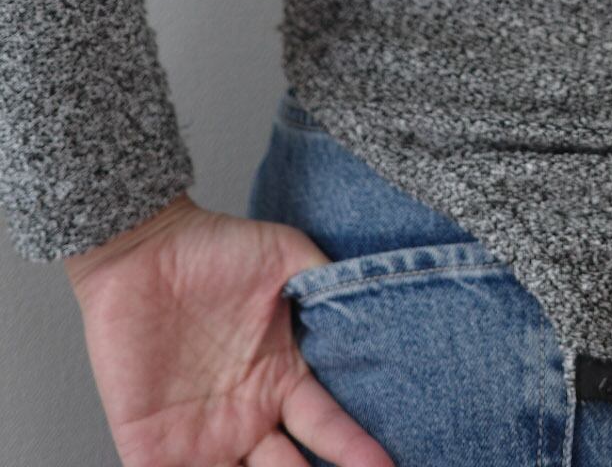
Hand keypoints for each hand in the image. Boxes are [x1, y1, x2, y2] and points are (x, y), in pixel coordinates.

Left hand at [64, 190, 394, 466]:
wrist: (142, 251)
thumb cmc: (215, 248)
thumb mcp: (286, 255)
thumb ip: (328, 281)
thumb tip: (374, 303)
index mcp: (282, 381)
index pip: (328, 429)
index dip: (356, 451)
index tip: (387, 465)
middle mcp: (248, 418)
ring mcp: (200, 439)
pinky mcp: (150, 449)